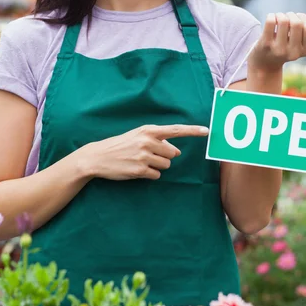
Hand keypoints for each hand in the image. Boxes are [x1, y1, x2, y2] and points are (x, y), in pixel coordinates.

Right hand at [81, 124, 208, 180]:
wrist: (98, 157)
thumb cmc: (120, 145)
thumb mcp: (137, 135)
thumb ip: (157, 139)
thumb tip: (176, 150)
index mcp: (149, 130)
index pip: (176, 130)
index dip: (193, 131)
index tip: (207, 131)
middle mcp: (148, 141)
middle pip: (173, 153)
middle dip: (164, 157)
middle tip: (146, 155)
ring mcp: (144, 156)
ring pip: (166, 166)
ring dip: (157, 166)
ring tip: (140, 162)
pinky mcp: (140, 170)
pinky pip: (156, 175)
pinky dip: (149, 174)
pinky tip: (137, 170)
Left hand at [248, 12, 305, 73]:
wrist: (265, 63)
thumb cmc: (285, 48)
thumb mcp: (299, 43)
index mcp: (305, 51)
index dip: (304, 18)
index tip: (298, 17)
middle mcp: (293, 52)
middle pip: (297, 23)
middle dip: (292, 15)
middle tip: (287, 17)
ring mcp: (279, 49)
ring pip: (283, 21)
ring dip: (281, 15)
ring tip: (278, 18)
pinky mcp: (266, 44)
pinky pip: (270, 21)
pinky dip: (271, 16)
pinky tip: (271, 18)